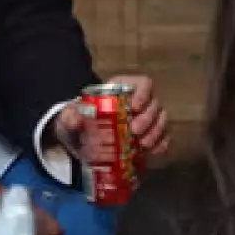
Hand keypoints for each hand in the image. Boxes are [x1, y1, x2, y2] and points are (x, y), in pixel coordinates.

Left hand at [54, 74, 170, 160]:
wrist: (80, 141)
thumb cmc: (78, 121)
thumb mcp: (70, 117)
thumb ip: (70, 116)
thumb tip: (76, 117)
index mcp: (122, 89)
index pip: (143, 83)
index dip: (144, 93)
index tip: (135, 107)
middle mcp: (139, 101)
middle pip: (154, 104)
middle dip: (148, 118)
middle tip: (135, 131)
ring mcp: (147, 118)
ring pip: (162, 120)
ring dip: (156, 132)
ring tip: (143, 145)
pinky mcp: (150, 135)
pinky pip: (164, 137)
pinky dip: (161, 144)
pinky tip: (154, 152)